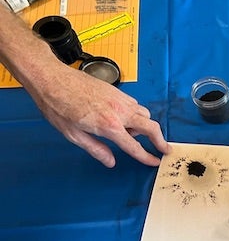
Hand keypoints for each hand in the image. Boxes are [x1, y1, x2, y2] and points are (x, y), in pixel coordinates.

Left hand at [27, 63, 168, 167]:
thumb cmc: (58, 105)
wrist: (52, 78)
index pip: (134, 147)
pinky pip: (135, 104)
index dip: (146, 157)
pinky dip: (135, 113)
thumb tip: (110, 161)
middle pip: (151, 127)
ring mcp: (120, 99)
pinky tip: (123, 117)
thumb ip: (96, 149)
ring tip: (131, 132)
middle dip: (161, 140)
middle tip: (165, 149)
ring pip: (145, 114)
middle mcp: (119, 112)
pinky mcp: (117, 91)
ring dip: (145, 125)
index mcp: (109, 126)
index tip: (155, 162)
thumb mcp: (73, 135)